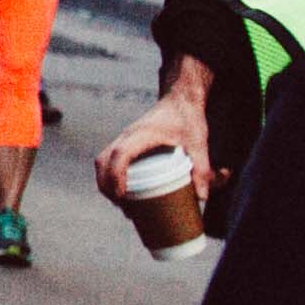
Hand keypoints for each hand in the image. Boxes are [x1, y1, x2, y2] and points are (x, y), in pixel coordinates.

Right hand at [95, 69, 213, 207]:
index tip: (122, 196)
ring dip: (105, 181)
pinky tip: (121, 190)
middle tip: (122, 205)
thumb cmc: (188, 119)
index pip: (120, 154)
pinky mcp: (126, 141)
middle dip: (106, 185)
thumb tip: (201, 197)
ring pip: (102, 160)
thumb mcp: (198, 142)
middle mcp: (127, 135)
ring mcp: (124, 138)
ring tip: (121, 202)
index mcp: (142, 134)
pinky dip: (109, 174)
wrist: (180, 99)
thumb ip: (202, 168)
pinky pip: (108, 158)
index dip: (117, 175)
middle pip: (103, 160)